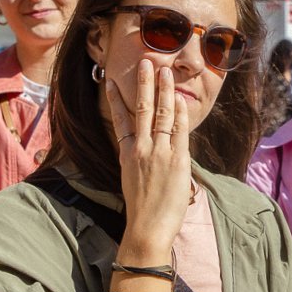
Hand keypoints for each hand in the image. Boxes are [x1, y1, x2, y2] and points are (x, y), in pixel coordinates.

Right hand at [106, 61, 191, 260]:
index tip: (112, 80)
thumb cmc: (143, 211)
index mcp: (127, 154)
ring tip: (165, 70)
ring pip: (161, 114)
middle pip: (141, 109)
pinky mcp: (176, 160)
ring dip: (164, 90)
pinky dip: (180, 113)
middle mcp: (140, 149)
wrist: (147, 229)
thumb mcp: (134, 180)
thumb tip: (153, 149)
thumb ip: (142, 160)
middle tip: (145, 62)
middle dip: (143, 83)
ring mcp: (158, 153)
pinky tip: (179, 98)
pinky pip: (179, 130)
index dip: (116, 98)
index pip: (119, 119)